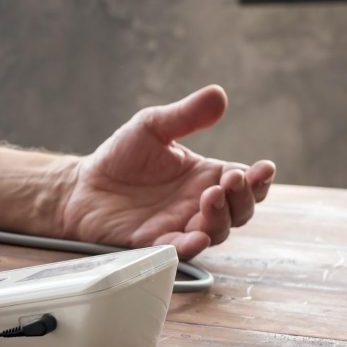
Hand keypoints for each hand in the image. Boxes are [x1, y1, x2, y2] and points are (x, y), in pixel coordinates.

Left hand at [61, 85, 275, 259]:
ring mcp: (178, 226)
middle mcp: (198, 205)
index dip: (260, 179)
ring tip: (210, 197)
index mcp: (206, 177)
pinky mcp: (154, 243)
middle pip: (239, 210)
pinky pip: (178, 250)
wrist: (82, 185)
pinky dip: (191, 246)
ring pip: (216, 232)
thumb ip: (184, 115)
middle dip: (243, 197)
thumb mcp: (152, 127)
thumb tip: (218, 95)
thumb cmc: (121, 157)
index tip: (263, 168)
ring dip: (220, 218)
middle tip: (231, 180)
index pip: (246, 183)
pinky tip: (197, 237)